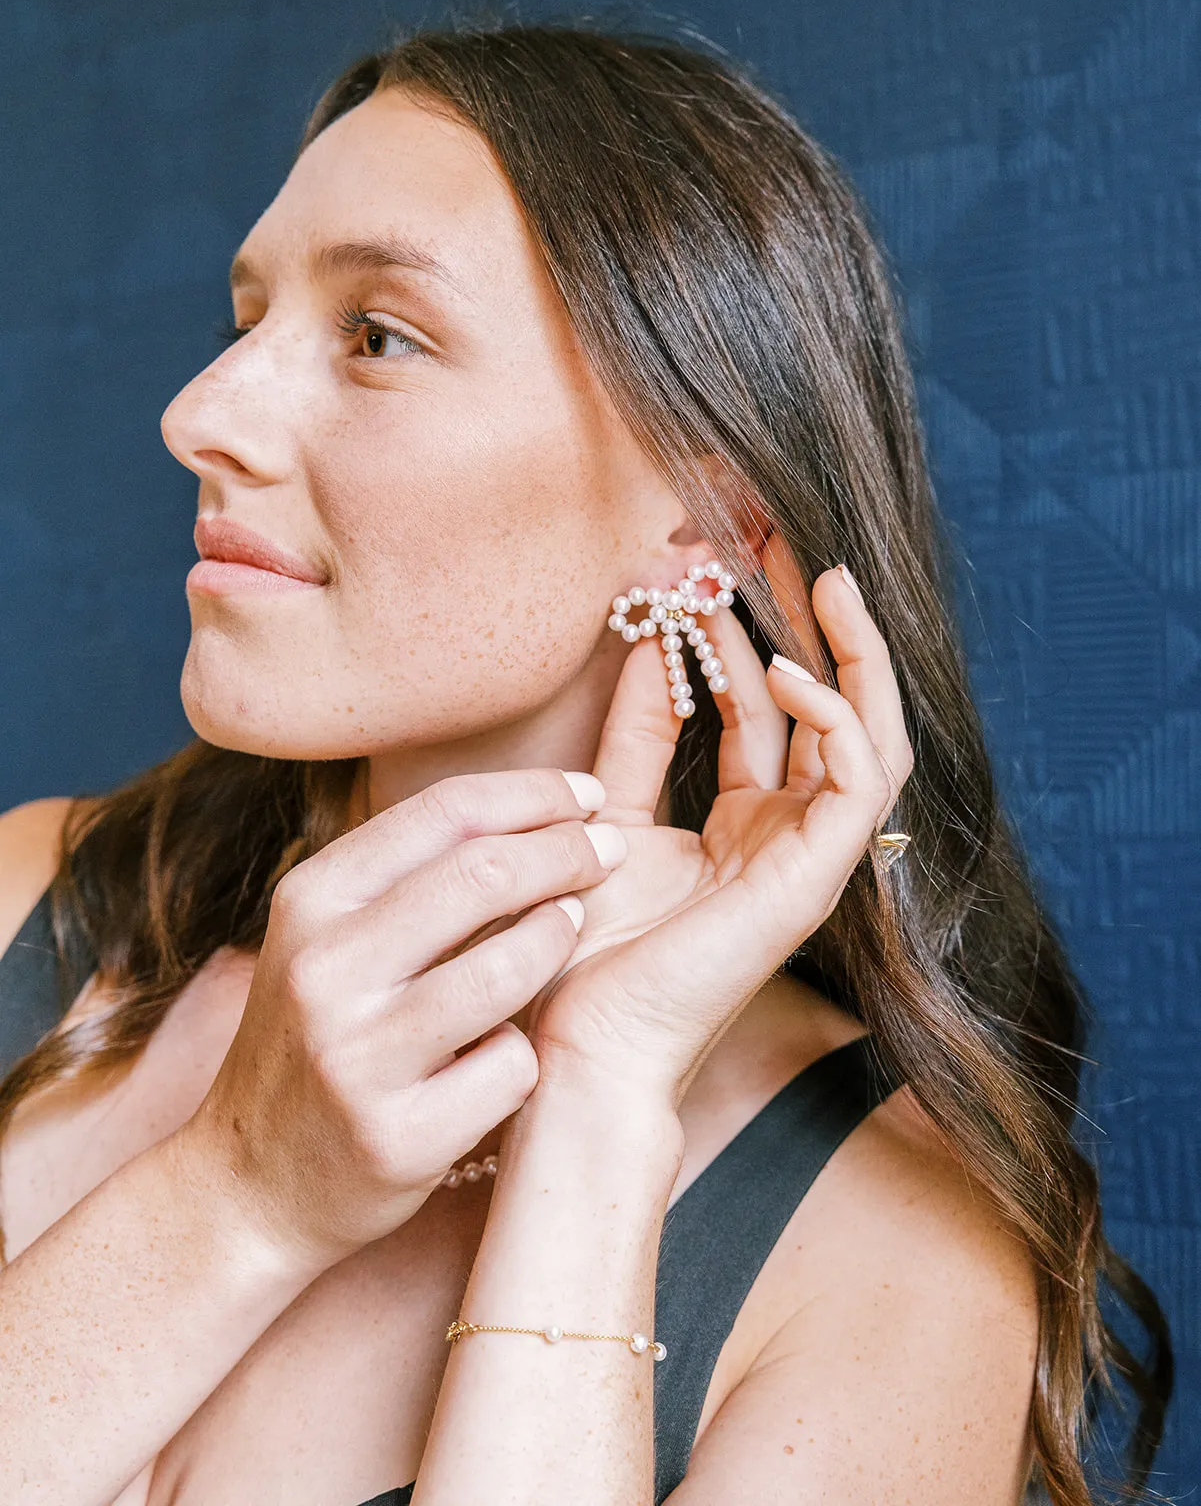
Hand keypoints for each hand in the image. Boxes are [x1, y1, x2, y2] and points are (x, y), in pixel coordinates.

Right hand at [179, 767, 629, 1272]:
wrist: (247, 1185)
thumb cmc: (315, 1038)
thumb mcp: (327, 938)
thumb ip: (407, 876)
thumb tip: (531, 807)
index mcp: (310, 902)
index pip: (444, 811)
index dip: (535, 793)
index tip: (591, 794)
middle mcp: (326, 971)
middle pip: (485, 874)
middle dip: (569, 851)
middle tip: (613, 851)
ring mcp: (358, 1058)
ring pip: (509, 968)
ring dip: (560, 937)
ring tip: (573, 927)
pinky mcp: (397, 1137)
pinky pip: (510, 1066)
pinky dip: (528, 1050)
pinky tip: (513, 1049)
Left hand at [524, 552, 913, 1106]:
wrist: (584, 1043)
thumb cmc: (587, 947)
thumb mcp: (609, 809)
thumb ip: (638, 733)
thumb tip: (652, 641)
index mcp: (744, 826)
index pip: (764, 709)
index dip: (742, 635)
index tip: (703, 565)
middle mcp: (786, 835)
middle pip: (822, 708)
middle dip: (807, 622)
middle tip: (778, 541)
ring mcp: (808, 858)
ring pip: (868, 735)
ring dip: (850, 653)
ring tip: (821, 575)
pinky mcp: (817, 880)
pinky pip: (859, 782)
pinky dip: (836, 718)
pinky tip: (791, 666)